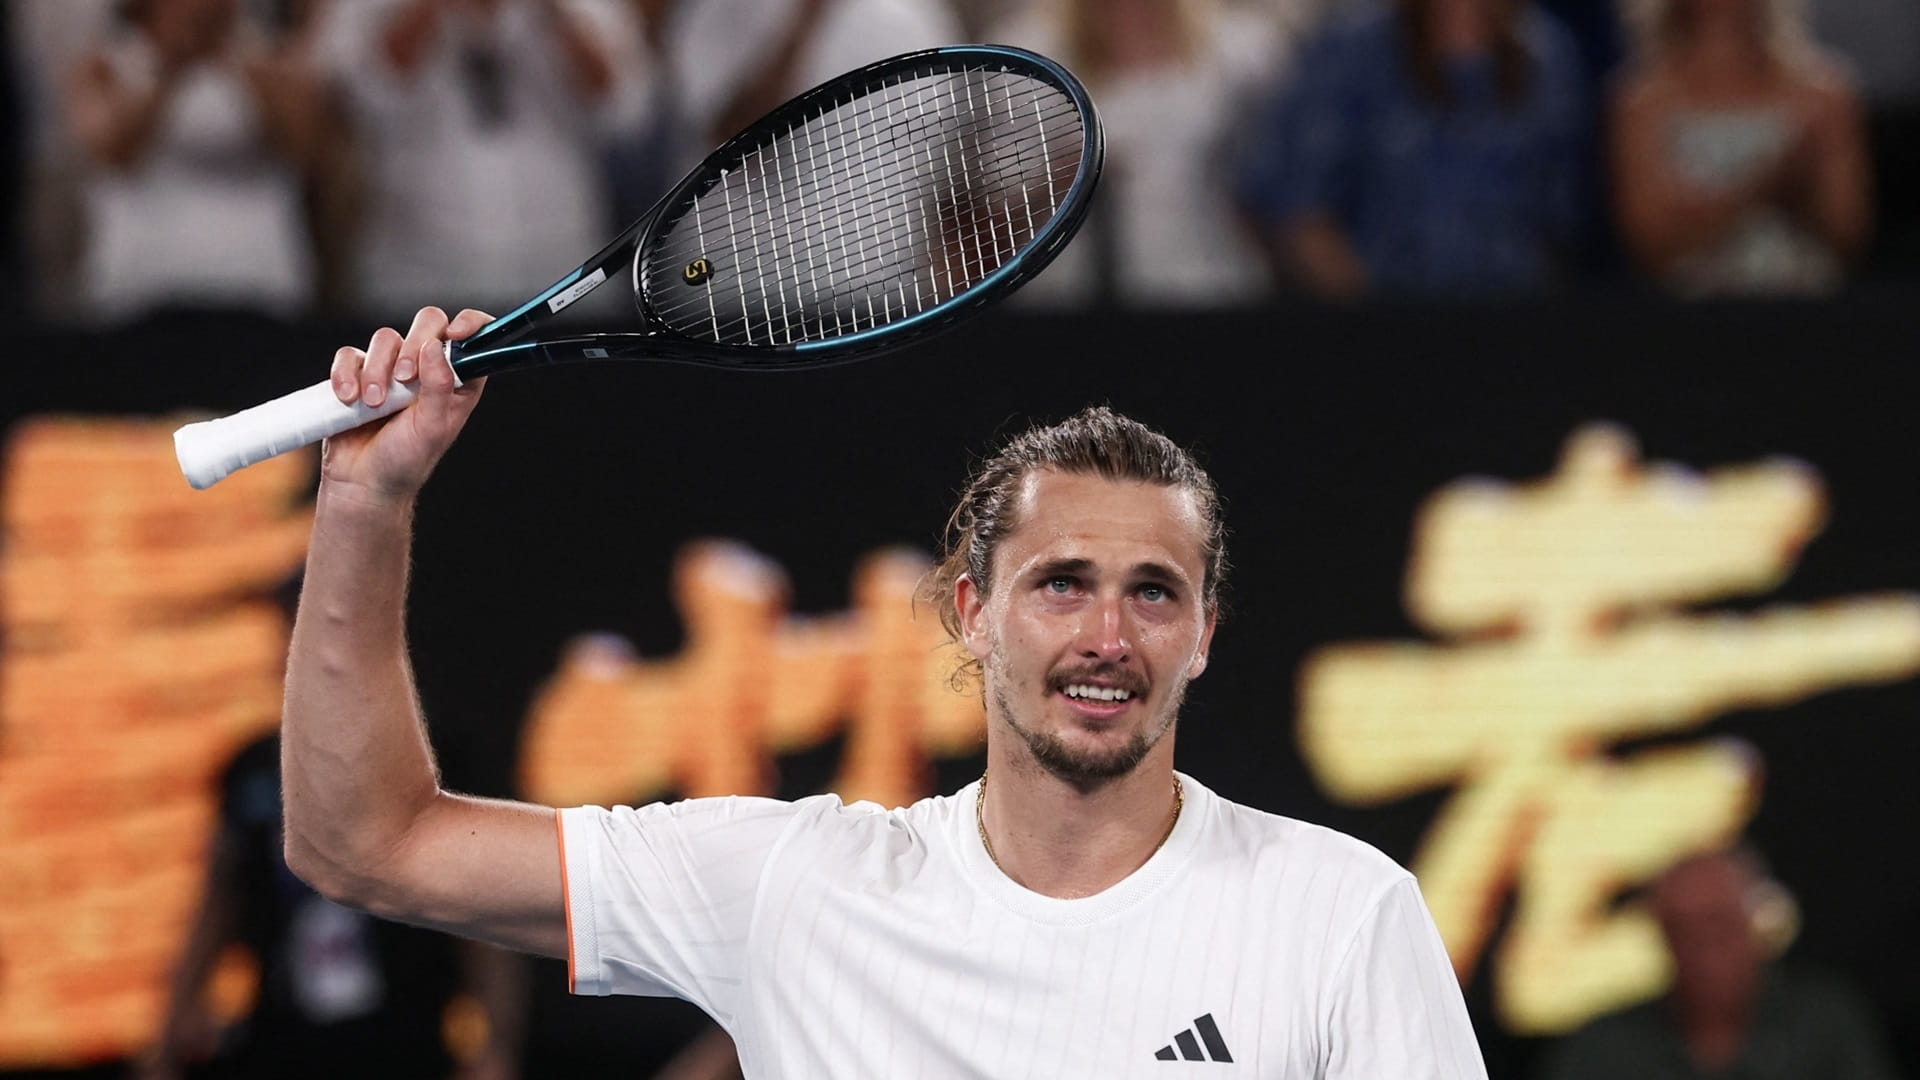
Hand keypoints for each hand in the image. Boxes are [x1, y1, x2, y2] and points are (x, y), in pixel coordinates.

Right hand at [323, 306, 490, 503]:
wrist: (362, 481)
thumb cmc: (406, 460)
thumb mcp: (432, 427)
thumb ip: (438, 386)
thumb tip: (435, 346)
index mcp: (457, 381)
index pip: (474, 338)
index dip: (470, 324)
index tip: (456, 333)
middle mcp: (428, 369)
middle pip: (428, 322)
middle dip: (414, 345)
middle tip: (404, 379)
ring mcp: (392, 369)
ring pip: (386, 338)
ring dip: (377, 370)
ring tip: (374, 404)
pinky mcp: (359, 373)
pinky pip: (350, 355)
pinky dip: (347, 374)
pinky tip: (349, 399)